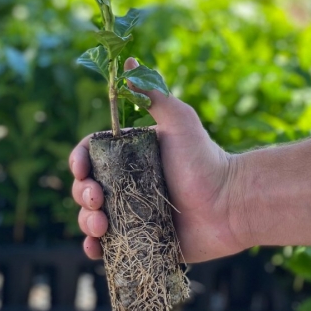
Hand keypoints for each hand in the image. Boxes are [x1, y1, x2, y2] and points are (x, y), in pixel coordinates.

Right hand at [70, 58, 250, 262]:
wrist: (231, 203)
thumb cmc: (205, 158)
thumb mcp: (178, 119)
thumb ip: (152, 94)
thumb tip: (129, 62)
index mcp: (130, 155)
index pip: (91, 155)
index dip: (79, 162)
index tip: (81, 168)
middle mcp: (128, 183)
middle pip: (87, 188)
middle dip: (82, 194)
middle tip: (97, 199)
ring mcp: (133, 214)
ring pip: (92, 218)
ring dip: (86, 222)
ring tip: (101, 226)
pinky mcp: (141, 242)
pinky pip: (109, 248)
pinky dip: (95, 248)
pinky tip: (96, 248)